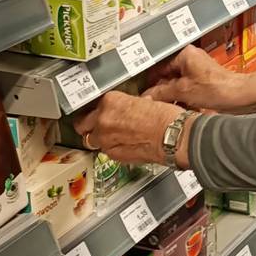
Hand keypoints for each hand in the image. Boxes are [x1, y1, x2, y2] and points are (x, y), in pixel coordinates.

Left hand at [73, 91, 187, 165]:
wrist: (173, 136)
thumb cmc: (165, 117)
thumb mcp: (141, 101)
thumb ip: (124, 106)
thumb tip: (121, 111)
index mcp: (110, 101)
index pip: (91, 105)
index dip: (96, 110)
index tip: (98, 112)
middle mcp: (103, 119)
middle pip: (82, 125)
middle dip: (88, 125)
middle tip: (96, 126)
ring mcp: (106, 139)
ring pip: (91, 140)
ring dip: (99, 139)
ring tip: (112, 137)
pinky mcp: (113, 155)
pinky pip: (105, 151)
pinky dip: (111, 149)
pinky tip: (123, 145)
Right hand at [142, 46, 255, 112]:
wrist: (239, 96)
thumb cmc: (217, 88)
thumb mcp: (183, 91)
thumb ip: (162, 92)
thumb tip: (146, 96)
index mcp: (184, 54)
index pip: (159, 66)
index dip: (151, 81)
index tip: (143, 92)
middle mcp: (191, 58)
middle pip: (168, 75)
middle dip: (162, 90)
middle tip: (154, 103)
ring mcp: (198, 69)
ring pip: (178, 83)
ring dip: (173, 95)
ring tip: (167, 106)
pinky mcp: (204, 80)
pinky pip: (187, 88)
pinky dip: (182, 97)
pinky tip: (180, 108)